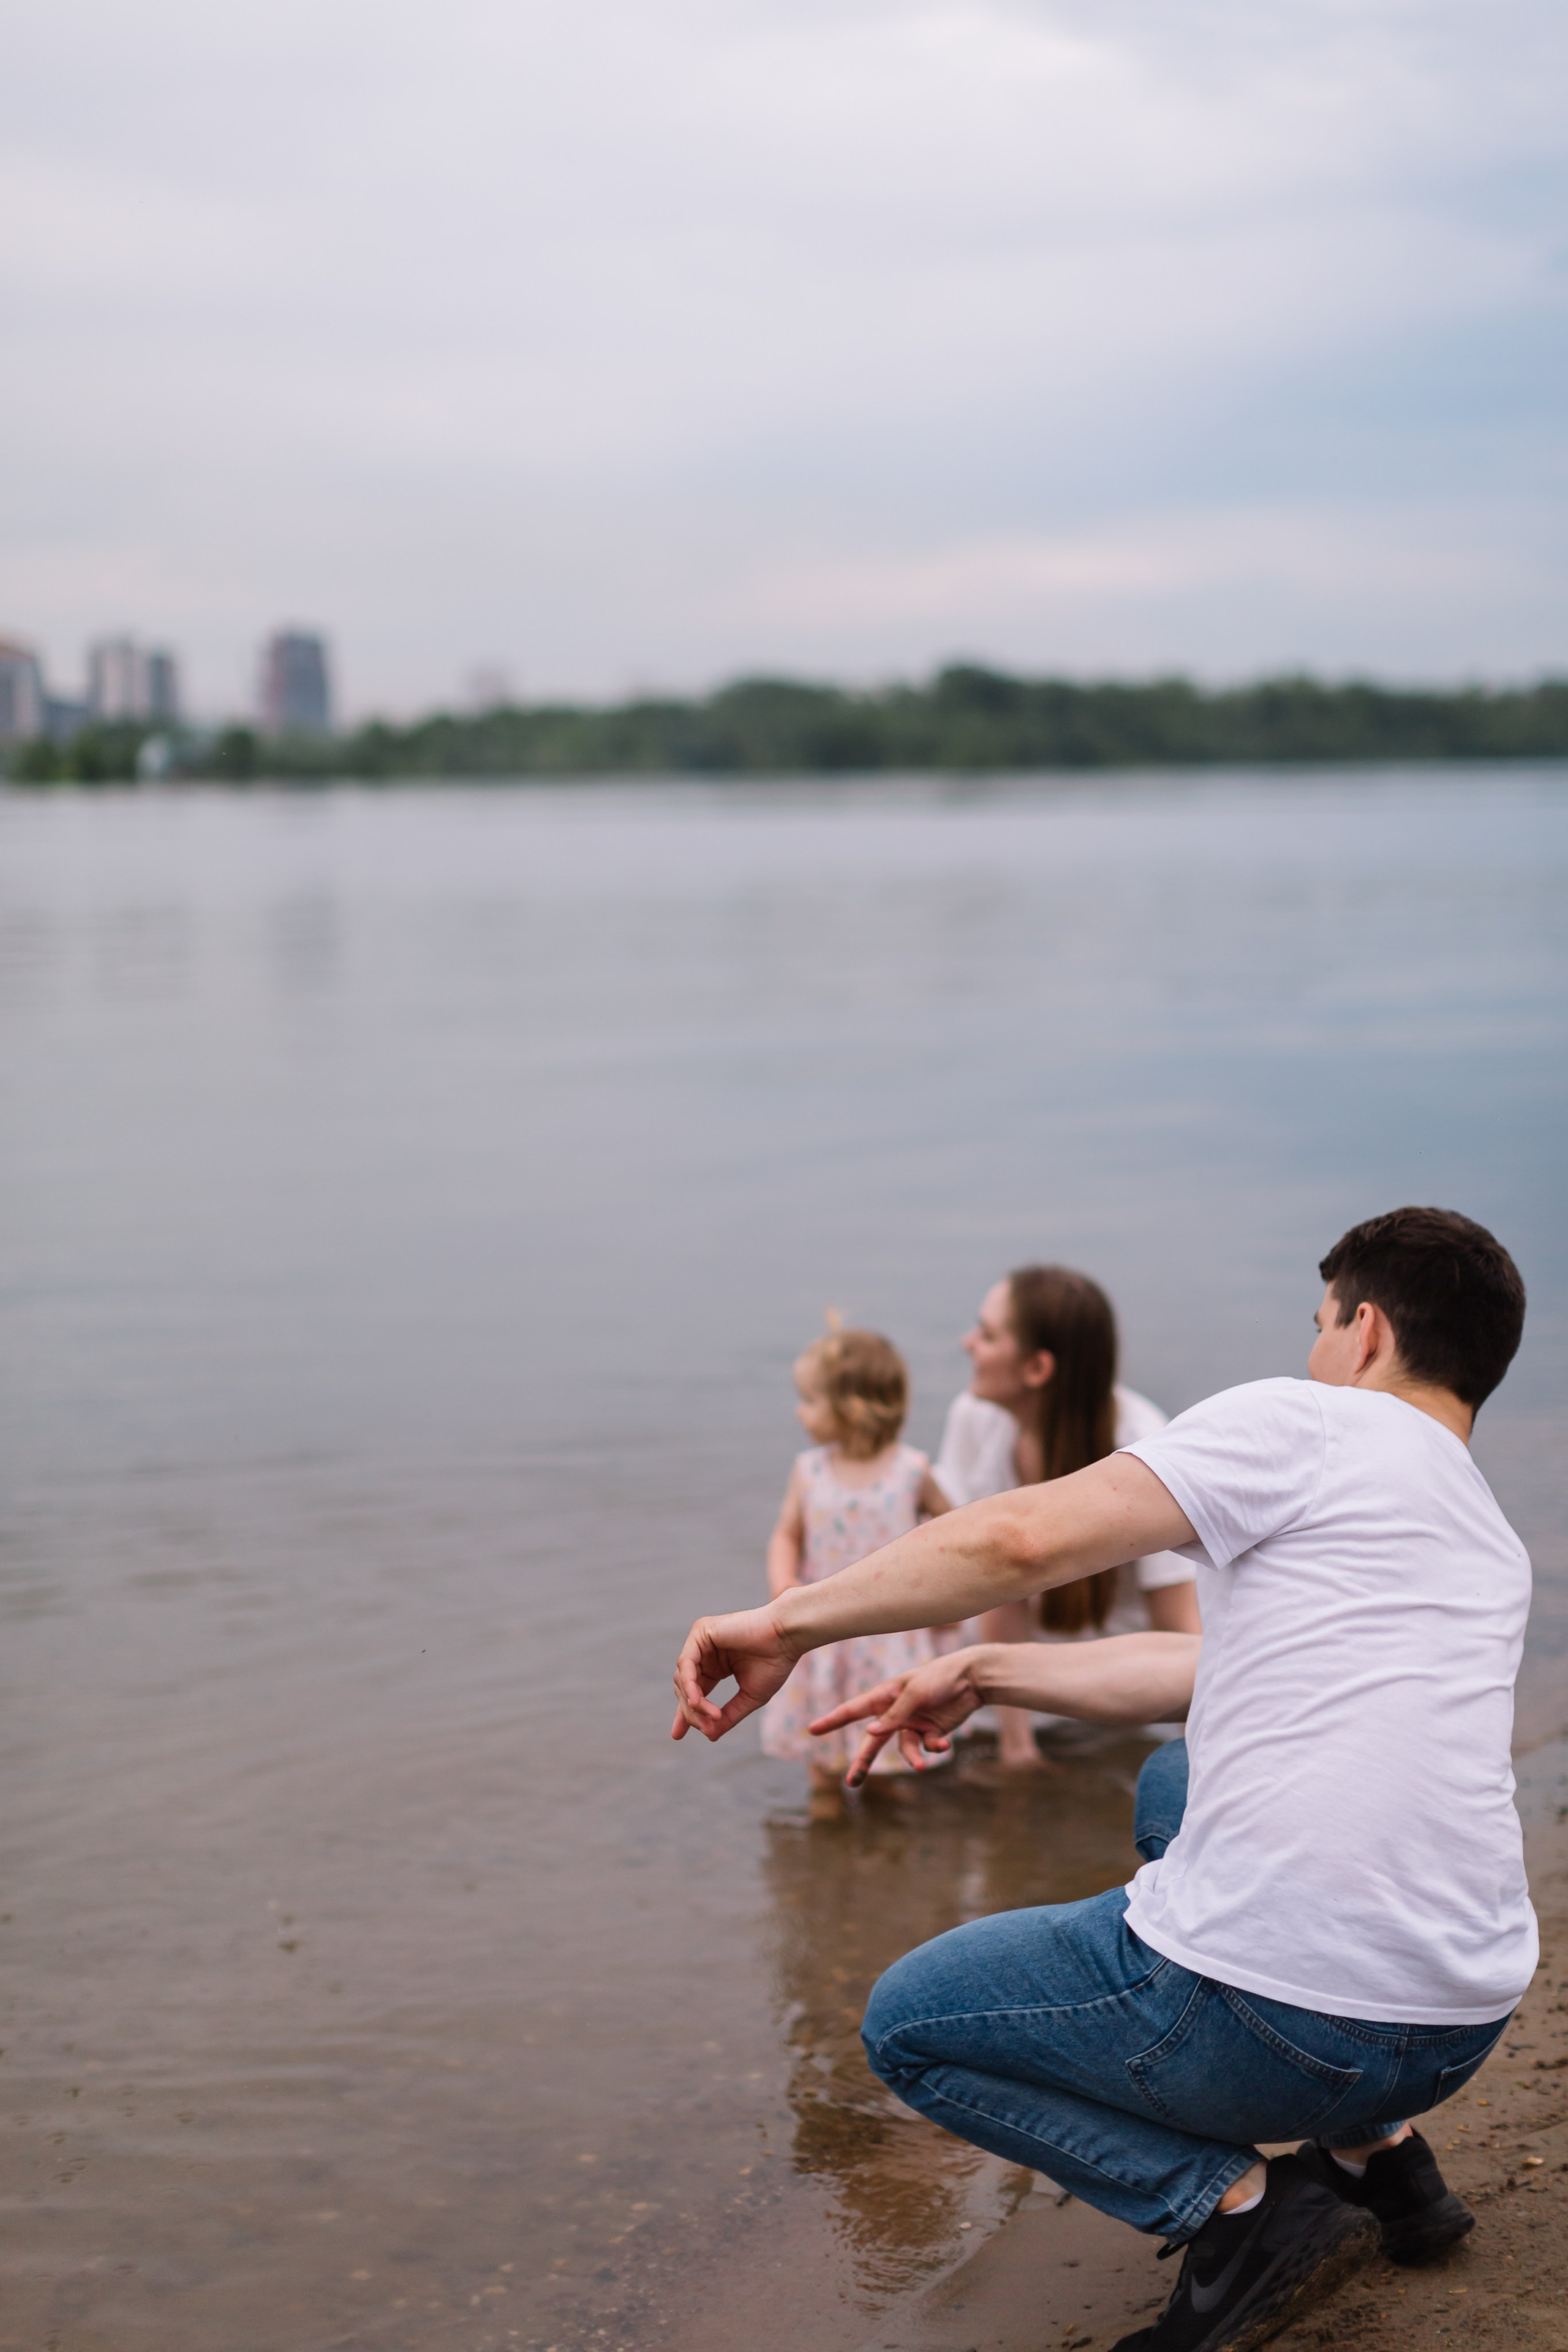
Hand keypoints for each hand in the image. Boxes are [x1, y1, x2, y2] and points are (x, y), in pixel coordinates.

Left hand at [672, 1605, 798, 1742]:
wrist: (787, 1638)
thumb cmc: (774, 1663)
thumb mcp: (749, 1697)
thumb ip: (729, 1716)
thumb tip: (710, 1735)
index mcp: (716, 1666)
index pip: (694, 1692)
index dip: (686, 1714)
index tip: (678, 1736)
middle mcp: (705, 1653)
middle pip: (685, 1688)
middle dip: (691, 1713)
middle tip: (707, 1729)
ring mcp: (701, 1641)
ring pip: (682, 1679)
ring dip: (694, 1703)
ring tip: (713, 1717)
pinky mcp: (701, 1631)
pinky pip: (685, 1663)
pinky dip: (689, 1685)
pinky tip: (697, 1702)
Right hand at [808, 1649, 985, 1786]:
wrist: (973, 1679)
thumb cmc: (940, 1677)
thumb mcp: (915, 1693)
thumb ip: (894, 1715)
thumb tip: (870, 1734)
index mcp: (886, 1696)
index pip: (853, 1710)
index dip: (832, 1720)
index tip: (812, 1730)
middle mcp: (896, 1712)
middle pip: (874, 1741)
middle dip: (864, 1762)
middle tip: (852, 1783)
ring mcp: (913, 1723)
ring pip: (903, 1749)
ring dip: (912, 1758)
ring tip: (921, 1767)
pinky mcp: (930, 1731)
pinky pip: (926, 1747)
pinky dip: (934, 1748)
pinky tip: (944, 1744)